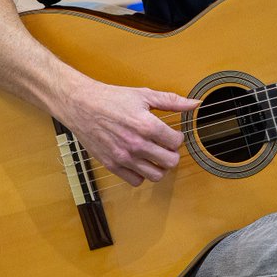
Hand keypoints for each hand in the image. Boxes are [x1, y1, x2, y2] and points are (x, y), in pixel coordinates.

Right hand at [60, 80, 197, 186]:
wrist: (81, 105)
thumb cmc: (112, 99)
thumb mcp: (144, 95)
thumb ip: (171, 101)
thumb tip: (194, 104)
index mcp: (147, 126)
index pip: (176, 142)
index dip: (178, 138)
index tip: (172, 134)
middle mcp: (136, 144)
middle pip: (170, 162)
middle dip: (172, 154)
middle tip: (166, 147)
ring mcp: (123, 157)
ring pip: (156, 175)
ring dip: (160, 167)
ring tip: (155, 156)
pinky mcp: (111, 165)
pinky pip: (136, 181)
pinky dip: (141, 174)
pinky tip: (140, 162)